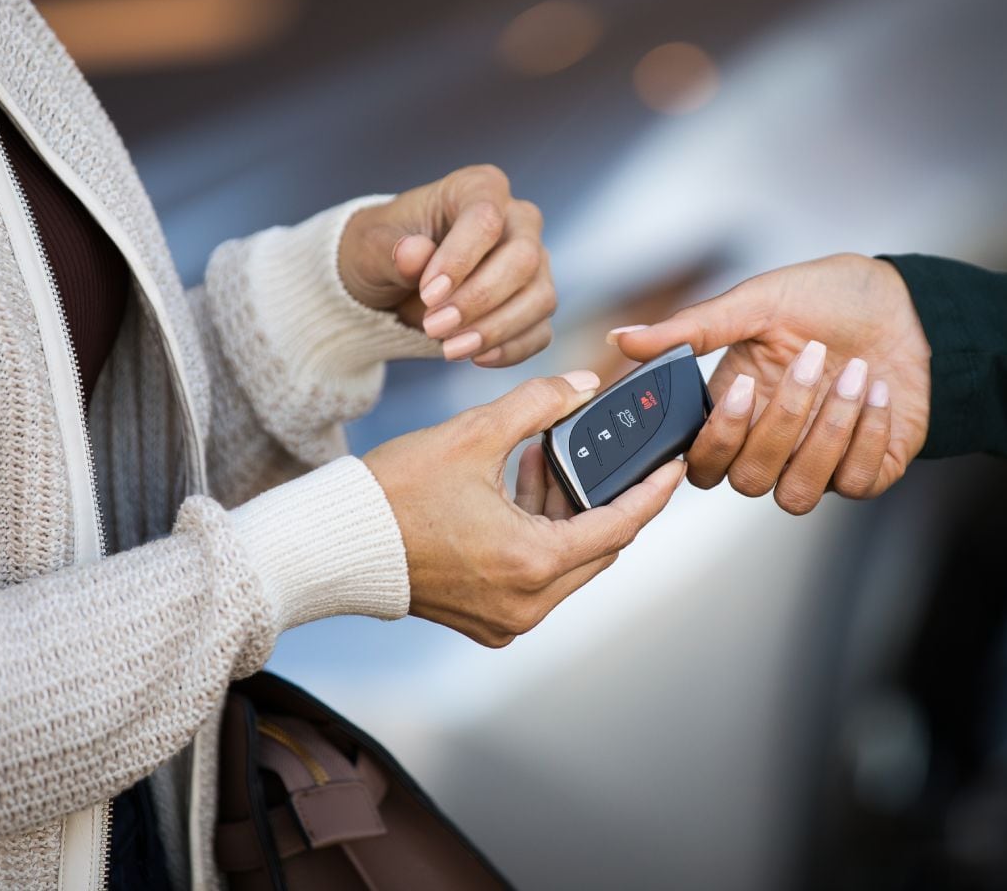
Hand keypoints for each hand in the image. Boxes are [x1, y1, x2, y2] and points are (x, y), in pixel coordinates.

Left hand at [338, 164, 555, 366]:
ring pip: (539, 298)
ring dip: (495, 329)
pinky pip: (539, 331)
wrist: (392, 285)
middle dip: (479, 299)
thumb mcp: (370, 247)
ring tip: (449, 349)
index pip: (486, 218)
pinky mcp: (534, 304)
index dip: (460, 259)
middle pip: (523, 259)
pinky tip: (474, 357)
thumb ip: (390, 250)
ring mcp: (534, 264)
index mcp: (479, 188)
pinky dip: (510, 349)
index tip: (427, 294)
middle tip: (434, 326)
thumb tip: (413, 253)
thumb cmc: (384, 251)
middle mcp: (518, 221)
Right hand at [363, 371, 683, 645]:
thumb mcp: (472, 434)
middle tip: (604, 453)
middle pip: (597, 548)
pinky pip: (535, 576)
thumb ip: (537, 404)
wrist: (334, 543)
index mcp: (531, 564)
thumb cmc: (394, 492)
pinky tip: (519, 488)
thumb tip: (582, 385)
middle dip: (602, 497)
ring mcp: (505, 619)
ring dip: (566, 513)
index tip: (673, 468)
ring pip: (566, 562)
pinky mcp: (485, 620)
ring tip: (542, 458)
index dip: (650, 493)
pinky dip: (538, 536)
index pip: (618, 527)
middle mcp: (525, 604)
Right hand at [609, 254, 929, 513]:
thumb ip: (690, 329)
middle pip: (748, 479)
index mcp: (735, 410)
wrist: (908, 303)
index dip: (714, 441)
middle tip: (810, 358)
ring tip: (856, 372)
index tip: (741, 389)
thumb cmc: (830, 299)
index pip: (701, 462)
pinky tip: (880, 389)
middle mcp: (771, 445)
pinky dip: (868, 436)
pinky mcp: (867, 471)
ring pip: (797, 493)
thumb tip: (621, 339)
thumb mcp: (757, 302)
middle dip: (782, 420)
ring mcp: (817, 463)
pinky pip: (855, 483)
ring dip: (826, 433)